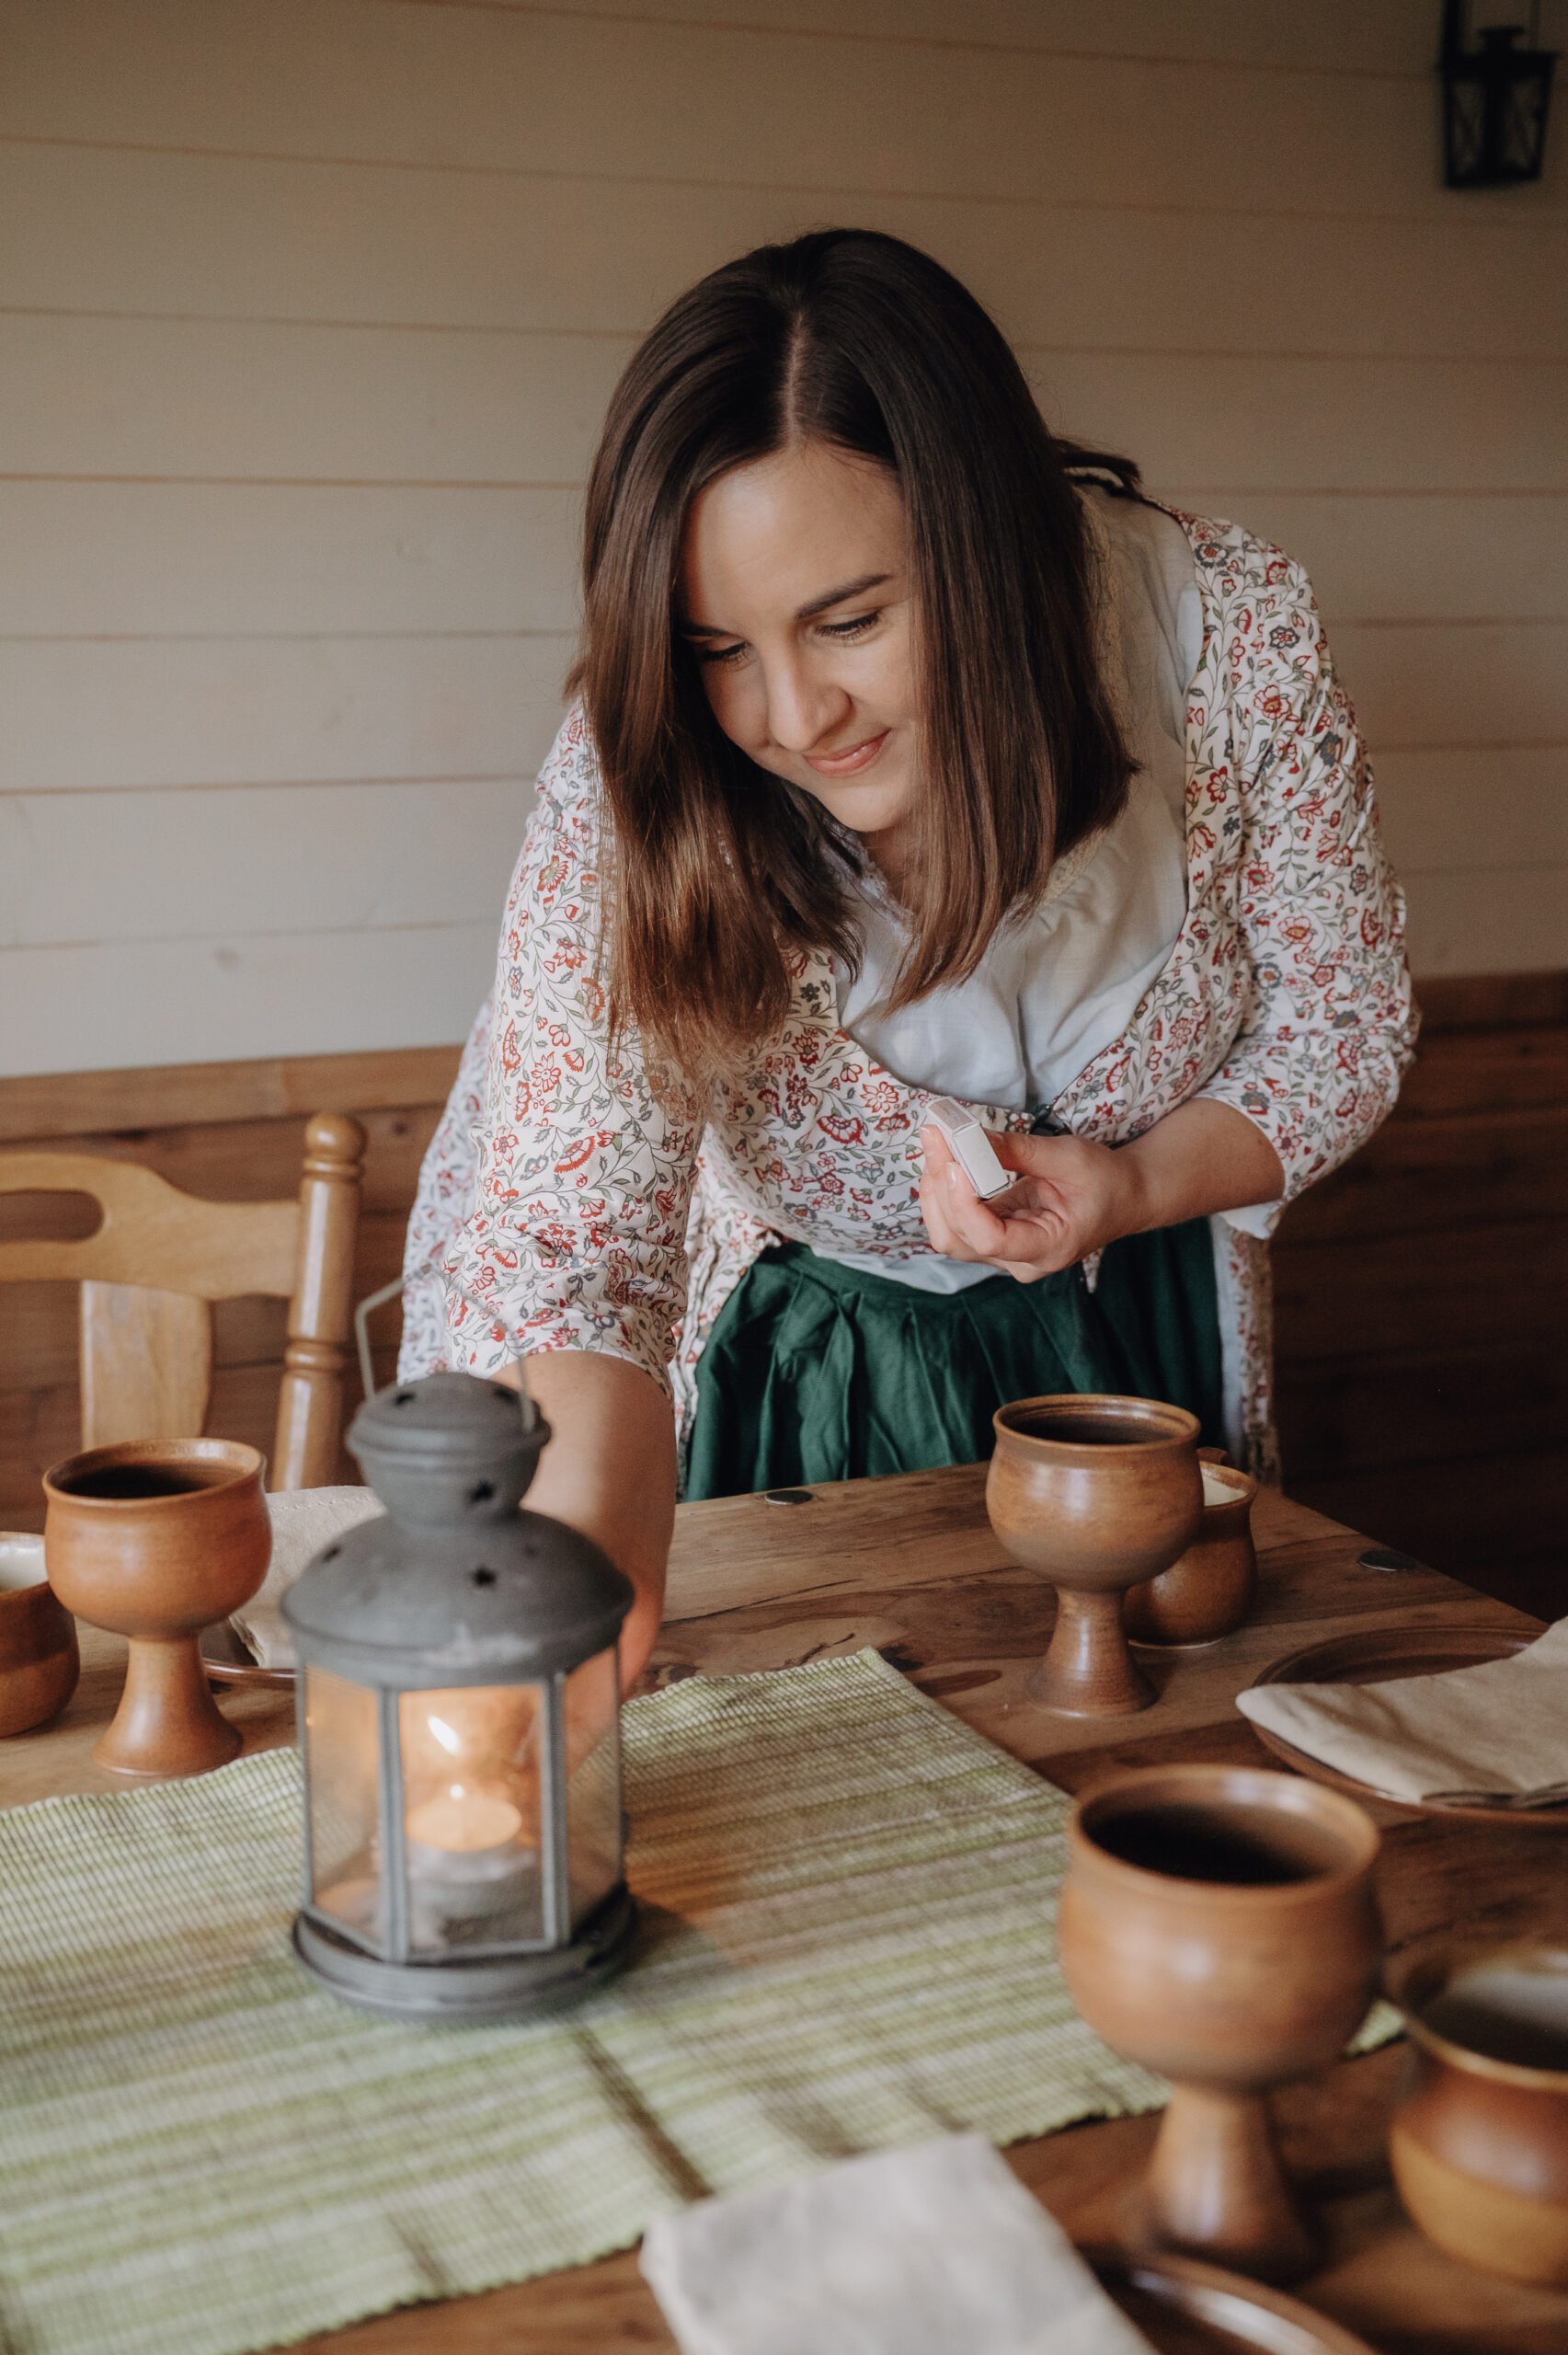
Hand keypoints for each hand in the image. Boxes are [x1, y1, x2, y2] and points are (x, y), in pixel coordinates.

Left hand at [918, 1099, 1285, 1283]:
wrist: (1124, 1197)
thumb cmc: (1106, 1180)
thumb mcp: (1069, 1157)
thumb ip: (1018, 1150)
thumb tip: (966, 1137)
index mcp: (1048, 1248)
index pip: (990, 1239)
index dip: (964, 1203)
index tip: (955, 1162)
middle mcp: (1020, 1261)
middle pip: (959, 1238)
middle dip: (941, 1187)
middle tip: (937, 1137)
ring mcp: (1004, 1254)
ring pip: (949, 1234)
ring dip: (935, 1189)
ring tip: (937, 1144)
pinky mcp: (993, 1239)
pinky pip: (956, 1223)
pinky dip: (943, 1191)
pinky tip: (944, 1160)